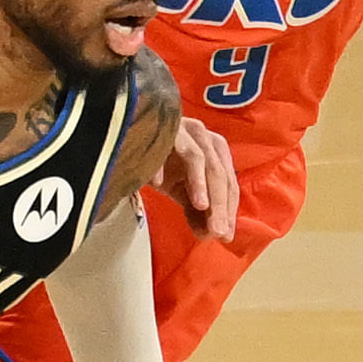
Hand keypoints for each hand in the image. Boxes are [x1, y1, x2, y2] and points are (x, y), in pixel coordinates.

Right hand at [155, 114, 239, 244]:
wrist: (133, 136)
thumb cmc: (162, 163)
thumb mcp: (181, 190)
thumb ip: (196, 211)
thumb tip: (209, 236)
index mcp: (215, 151)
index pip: (229, 183)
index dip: (228, 210)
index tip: (225, 235)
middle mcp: (203, 137)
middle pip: (217, 172)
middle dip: (219, 203)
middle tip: (217, 230)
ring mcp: (183, 129)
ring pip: (198, 158)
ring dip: (199, 183)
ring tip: (201, 206)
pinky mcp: (161, 126)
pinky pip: (165, 146)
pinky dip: (161, 165)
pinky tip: (158, 184)